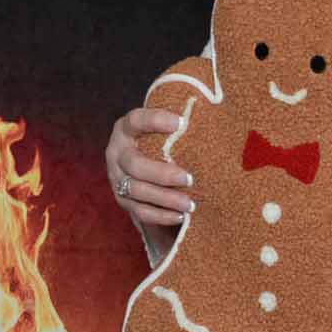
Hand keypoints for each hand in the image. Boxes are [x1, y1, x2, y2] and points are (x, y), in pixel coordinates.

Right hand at [104, 107, 194, 229]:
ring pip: (137, 190)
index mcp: (126, 128)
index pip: (137, 120)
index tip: (181, 122)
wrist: (144, 163)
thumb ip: (180, 124)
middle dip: (162, 174)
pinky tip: (180, 216)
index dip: (156, 120)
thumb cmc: (163, 141)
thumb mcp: (165, 129)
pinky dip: (160, 216)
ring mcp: (116, 177)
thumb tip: (215, 116)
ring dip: (165, 199)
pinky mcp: (122, 199)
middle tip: (189, 179)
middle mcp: (117, 152)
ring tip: (190, 204)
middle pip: (135, 164)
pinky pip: (139, 211)